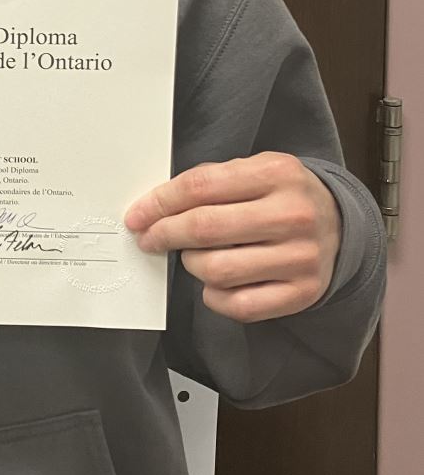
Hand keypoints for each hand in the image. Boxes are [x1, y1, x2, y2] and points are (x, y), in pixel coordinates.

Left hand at [124, 152, 341, 322]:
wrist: (338, 222)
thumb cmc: (279, 193)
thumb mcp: (252, 168)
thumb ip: (210, 181)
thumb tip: (154, 207)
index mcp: (275, 173)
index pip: (200, 187)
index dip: (160, 203)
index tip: (136, 216)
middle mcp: (292, 215)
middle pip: (205, 229)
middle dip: (164, 234)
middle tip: (148, 238)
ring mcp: (301, 257)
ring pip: (217, 270)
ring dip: (191, 264)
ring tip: (194, 255)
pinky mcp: (303, 293)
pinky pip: (239, 306)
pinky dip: (214, 297)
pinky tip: (214, 283)